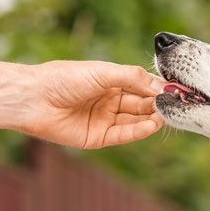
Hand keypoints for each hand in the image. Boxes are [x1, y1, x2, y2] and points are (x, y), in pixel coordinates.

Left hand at [22, 60, 164, 148]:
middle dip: (156, 104)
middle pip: (140, 104)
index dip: (156, 88)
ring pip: (134, 120)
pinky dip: (138, 131)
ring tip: (166, 114)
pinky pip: (123, 135)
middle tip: (174, 103)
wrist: (35, 99)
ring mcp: (104, 120)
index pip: (140, 85)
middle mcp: (109, 101)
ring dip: (151, 118)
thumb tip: (159, 86)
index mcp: (109, 81)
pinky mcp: (98, 138)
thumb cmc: (64, 79)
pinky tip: (151, 125)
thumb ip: (131, 77)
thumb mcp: (102, 72)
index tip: (174, 89)